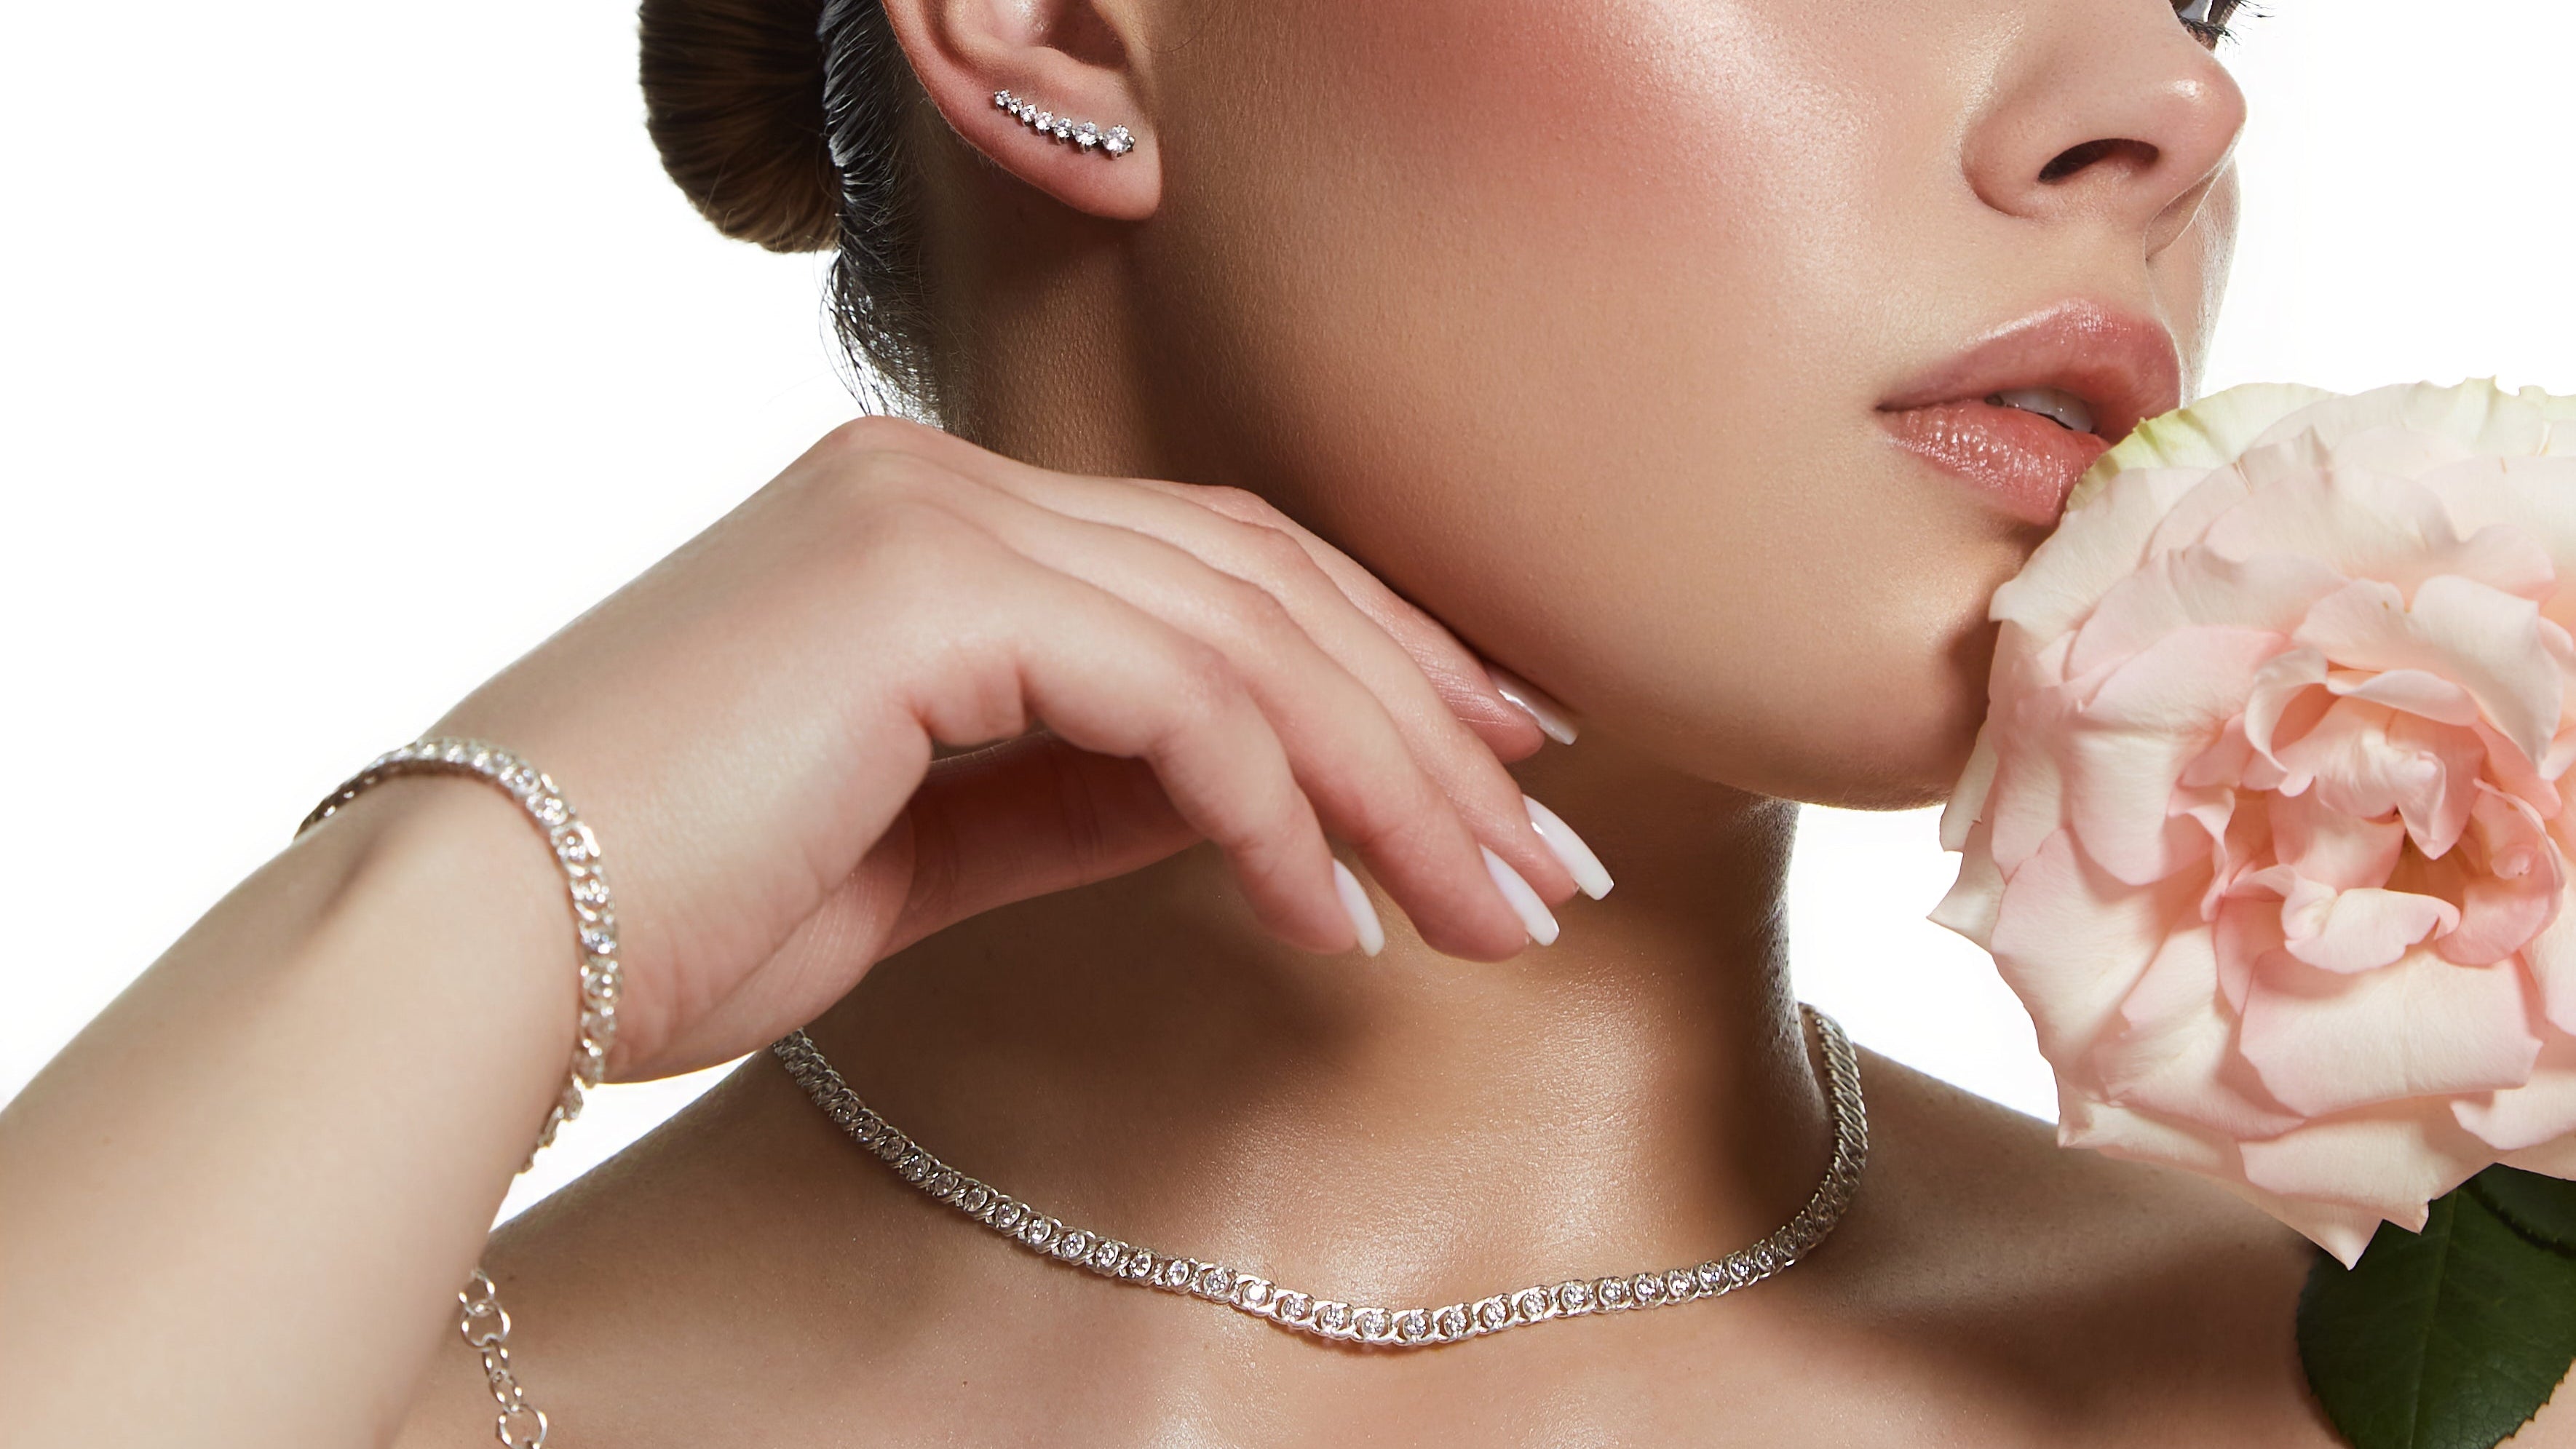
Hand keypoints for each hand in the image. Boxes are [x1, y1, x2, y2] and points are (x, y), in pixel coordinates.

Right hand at [424, 418, 1596, 1078]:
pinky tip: (1333, 919)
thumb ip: (1090, 791)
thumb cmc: (670, 906)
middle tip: (1545, 863)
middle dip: (1430, 729)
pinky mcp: (925, 588)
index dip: (1381, 665)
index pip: (1216, 567)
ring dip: (1395, 782)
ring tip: (1491, 912)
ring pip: (1249, 633)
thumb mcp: (933, 847)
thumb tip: (1258, 800)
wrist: (469, 944)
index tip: (1497, 774)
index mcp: (934, 521)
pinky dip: (1276, 811)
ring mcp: (932, 517)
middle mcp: (941, 483)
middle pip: (1264, 585)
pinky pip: (1178, 699)